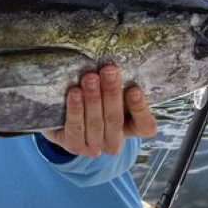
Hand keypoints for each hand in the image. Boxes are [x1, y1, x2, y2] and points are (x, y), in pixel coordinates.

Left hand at [42, 65, 156, 156]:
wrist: (62, 118)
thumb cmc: (94, 98)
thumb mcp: (108, 91)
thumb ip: (116, 81)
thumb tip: (116, 61)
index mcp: (131, 129)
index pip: (145, 126)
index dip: (140, 110)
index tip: (135, 89)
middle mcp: (115, 142)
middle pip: (115, 119)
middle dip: (111, 93)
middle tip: (108, 71)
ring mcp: (95, 146)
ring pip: (96, 123)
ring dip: (93, 99)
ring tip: (90, 78)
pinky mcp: (74, 146)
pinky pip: (76, 127)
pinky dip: (76, 109)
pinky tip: (75, 93)